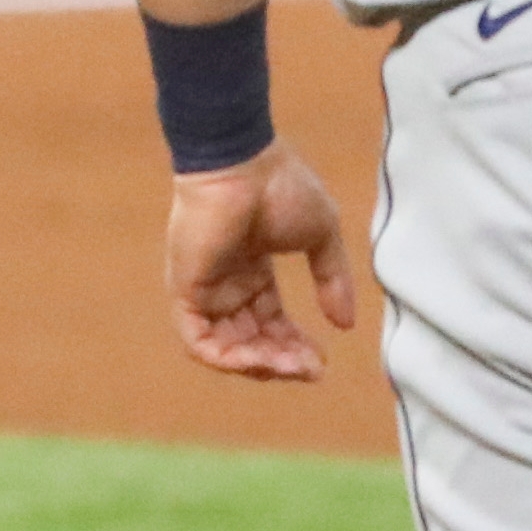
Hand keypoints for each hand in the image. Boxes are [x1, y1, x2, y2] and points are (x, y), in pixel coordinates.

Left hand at [165, 143, 357, 381]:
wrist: (243, 161)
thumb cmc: (280, 185)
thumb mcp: (321, 235)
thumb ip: (332, 279)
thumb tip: (345, 325)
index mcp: (252, 269)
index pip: (270, 322)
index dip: (295, 345)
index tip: (322, 360)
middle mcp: (225, 283)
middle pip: (251, 340)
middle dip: (282, 361)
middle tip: (311, 369)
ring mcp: (204, 287)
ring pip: (226, 348)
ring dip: (262, 365)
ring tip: (293, 366)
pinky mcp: (186, 289)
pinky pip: (199, 342)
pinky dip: (230, 359)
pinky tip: (263, 360)